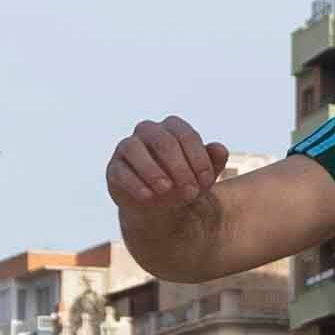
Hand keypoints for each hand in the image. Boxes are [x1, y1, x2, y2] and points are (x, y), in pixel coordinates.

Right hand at [103, 117, 227, 231]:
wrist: (160, 206)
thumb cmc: (184, 182)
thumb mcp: (202, 176)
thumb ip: (214, 162)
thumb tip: (220, 149)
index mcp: (171, 127)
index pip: (185, 135)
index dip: (197, 158)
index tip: (206, 181)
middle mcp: (147, 131)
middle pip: (163, 141)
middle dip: (179, 167)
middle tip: (190, 192)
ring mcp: (127, 148)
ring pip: (134, 149)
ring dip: (152, 170)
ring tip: (166, 190)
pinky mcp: (114, 168)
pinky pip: (120, 171)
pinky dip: (134, 183)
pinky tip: (148, 197)